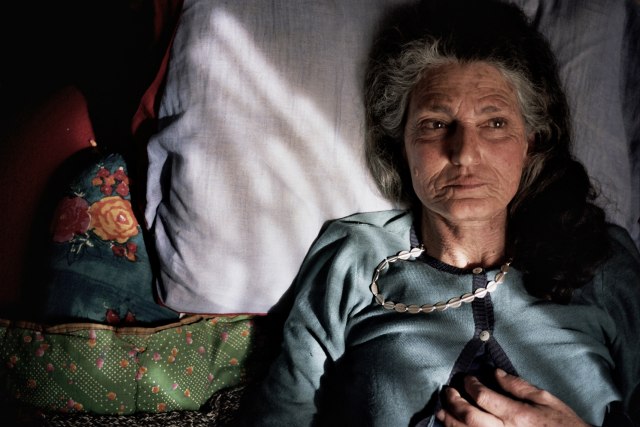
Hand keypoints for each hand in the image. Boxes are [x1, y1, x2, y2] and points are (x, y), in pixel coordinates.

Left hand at [436, 369, 589, 426]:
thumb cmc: (562, 423)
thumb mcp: (545, 399)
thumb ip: (517, 385)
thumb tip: (495, 372)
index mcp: (517, 415)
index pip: (483, 397)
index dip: (471, 385)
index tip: (467, 379)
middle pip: (470, 417)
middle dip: (455, 402)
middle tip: (448, 392)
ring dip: (451, 422)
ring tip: (442, 412)